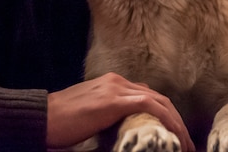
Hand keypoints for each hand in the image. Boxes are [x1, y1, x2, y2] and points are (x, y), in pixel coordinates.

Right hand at [45, 72, 193, 150]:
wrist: (41, 118)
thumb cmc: (59, 123)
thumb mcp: (90, 116)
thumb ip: (109, 118)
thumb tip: (125, 134)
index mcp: (112, 84)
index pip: (147, 97)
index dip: (165, 115)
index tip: (174, 135)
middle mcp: (118, 82)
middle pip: (158, 98)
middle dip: (176, 120)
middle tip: (186, 143)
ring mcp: (117, 89)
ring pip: (159, 102)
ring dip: (176, 124)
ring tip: (185, 145)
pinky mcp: (115, 100)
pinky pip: (151, 107)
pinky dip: (167, 120)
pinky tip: (175, 136)